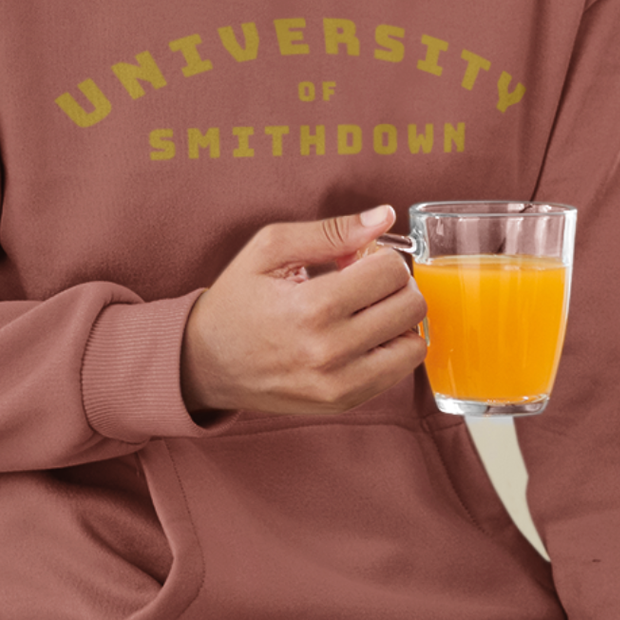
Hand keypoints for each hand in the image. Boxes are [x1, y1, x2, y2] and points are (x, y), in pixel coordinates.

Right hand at [181, 204, 425, 414]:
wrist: (205, 363)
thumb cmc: (237, 300)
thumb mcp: (270, 249)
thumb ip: (332, 231)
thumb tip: (385, 217)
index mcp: (311, 306)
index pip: (391, 272)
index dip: (380, 256)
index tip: (357, 260)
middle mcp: (329, 351)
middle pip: (411, 306)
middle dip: (395, 284)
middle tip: (365, 282)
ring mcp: (338, 384)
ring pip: (413, 343)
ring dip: (398, 319)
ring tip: (365, 310)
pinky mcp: (343, 402)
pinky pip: (399, 372)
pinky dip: (391, 348)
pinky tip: (362, 336)